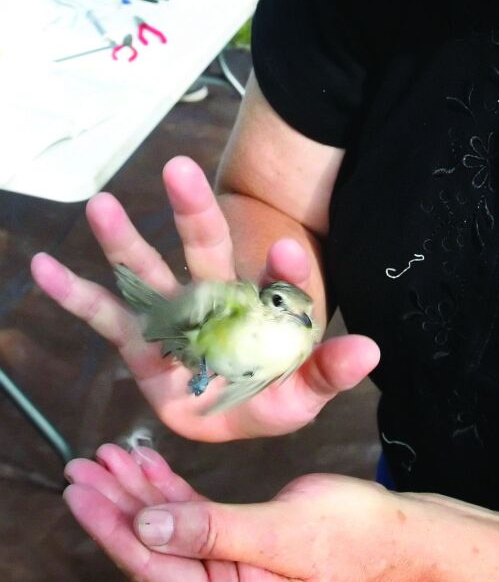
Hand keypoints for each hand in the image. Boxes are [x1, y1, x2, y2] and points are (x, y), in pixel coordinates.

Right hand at [31, 156, 379, 441]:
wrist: (232, 414)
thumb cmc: (272, 394)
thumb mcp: (304, 394)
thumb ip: (329, 371)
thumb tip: (370, 349)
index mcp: (261, 307)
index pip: (274, 279)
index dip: (281, 267)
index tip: (287, 251)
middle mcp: (215, 298)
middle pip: (205, 248)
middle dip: (194, 211)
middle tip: (180, 168)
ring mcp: (173, 315)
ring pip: (148, 269)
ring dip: (125, 240)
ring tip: (100, 205)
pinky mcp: (138, 340)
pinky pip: (104, 314)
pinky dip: (74, 292)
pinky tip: (44, 266)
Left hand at [64, 444, 415, 581]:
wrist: (403, 541)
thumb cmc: (354, 534)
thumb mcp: (283, 530)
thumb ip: (213, 530)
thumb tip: (148, 527)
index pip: (155, 566)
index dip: (112, 527)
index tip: (81, 493)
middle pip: (156, 550)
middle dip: (116, 507)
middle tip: (81, 468)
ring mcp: (236, 577)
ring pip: (172, 533)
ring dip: (140, 495)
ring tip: (108, 459)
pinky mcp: (246, 552)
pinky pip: (197, 523)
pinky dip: (172, 494)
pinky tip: (150, 469)